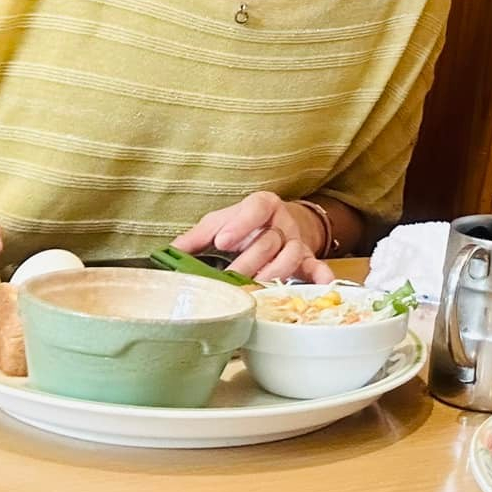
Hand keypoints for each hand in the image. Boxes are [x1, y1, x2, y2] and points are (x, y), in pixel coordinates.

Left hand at [173, 191, 332, 283]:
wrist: (280, 225)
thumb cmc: (244, 226)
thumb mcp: (221, 222)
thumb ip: (198, 237)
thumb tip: (168, 253)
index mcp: (261, 206)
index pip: (255, 208)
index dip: (240, 223)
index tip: (223, 241)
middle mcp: (281, 223)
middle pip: (269, 239)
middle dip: (250, 260)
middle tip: (231, 277)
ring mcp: (296, 242)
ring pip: (292, 254)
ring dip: (276, 271)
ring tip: (260, 285)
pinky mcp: (306, 260)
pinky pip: (316, 267)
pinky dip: (321, 276)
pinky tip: (323, 285)